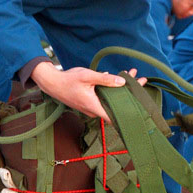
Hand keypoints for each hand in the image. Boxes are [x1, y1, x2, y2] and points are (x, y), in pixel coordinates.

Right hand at [31, 63, 145, 121]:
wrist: (52, 83)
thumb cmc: (68, 80)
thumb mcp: (87, 76)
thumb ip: (105, 79)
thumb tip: (123, 82)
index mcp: (94, 107)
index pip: (115, 117)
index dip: (128, 112)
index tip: (141, 106)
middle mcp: (94, 110)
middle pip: (116, 105)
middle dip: (129, 92)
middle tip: (141, 80)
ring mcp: (91, 107)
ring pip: (110, 100)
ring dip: (120, 88)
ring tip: (131, 75)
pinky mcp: (89, 102)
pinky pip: (103, 97)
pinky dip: (111, 88)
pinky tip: (117, 77)